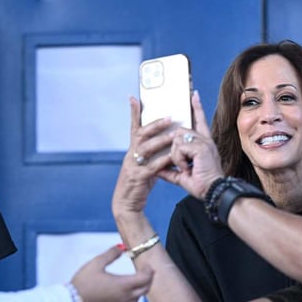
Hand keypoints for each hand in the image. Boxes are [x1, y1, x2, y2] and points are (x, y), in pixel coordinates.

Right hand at [70, 245, 153, 301]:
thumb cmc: (83, 282)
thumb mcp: (96, 263)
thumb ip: (110, 254)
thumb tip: (121, 247)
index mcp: (123, 285)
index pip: (145, 278)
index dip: (149, 270)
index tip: (147, 265)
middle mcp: (124, 297)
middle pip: (144, 290)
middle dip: (148, 280)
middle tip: (147, 273)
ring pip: (136, 299)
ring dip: (139, 290)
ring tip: (136, 282)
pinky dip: (128, 298)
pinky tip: (122, 293)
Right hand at [112, 96, 178, 216]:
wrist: (127, 203)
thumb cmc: (139, 183)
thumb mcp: (146, 164)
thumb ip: (154, 153)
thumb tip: (168, 142)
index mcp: (133, 150)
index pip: (134, 128)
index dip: (134, 113)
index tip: (133, 97)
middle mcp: (131, 155)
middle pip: (140, 134)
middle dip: (155, 125)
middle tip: (170, 118)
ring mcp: (133, 166)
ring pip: (145, 148)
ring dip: (160, 141)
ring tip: (174, 136)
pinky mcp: (138, 177)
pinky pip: (151, 167)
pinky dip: (162, 161)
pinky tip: (172, 158)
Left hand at [154, 91, 225, 200]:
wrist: (213, 191)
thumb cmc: (202, 185)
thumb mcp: (182, 175)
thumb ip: (170, 170)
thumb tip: (158, 169)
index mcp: (203, 144)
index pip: (199, 121)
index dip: (196, 108)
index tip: (193, 95)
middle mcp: (205, 140)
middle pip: (180, 132)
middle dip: (175, 148)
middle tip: (182, 163)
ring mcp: (204, 142)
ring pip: (177, 139)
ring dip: (176, 155)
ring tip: (185, 167)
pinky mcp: (201, 147)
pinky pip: (179, 147)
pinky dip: (179, 160)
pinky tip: (187, 168)